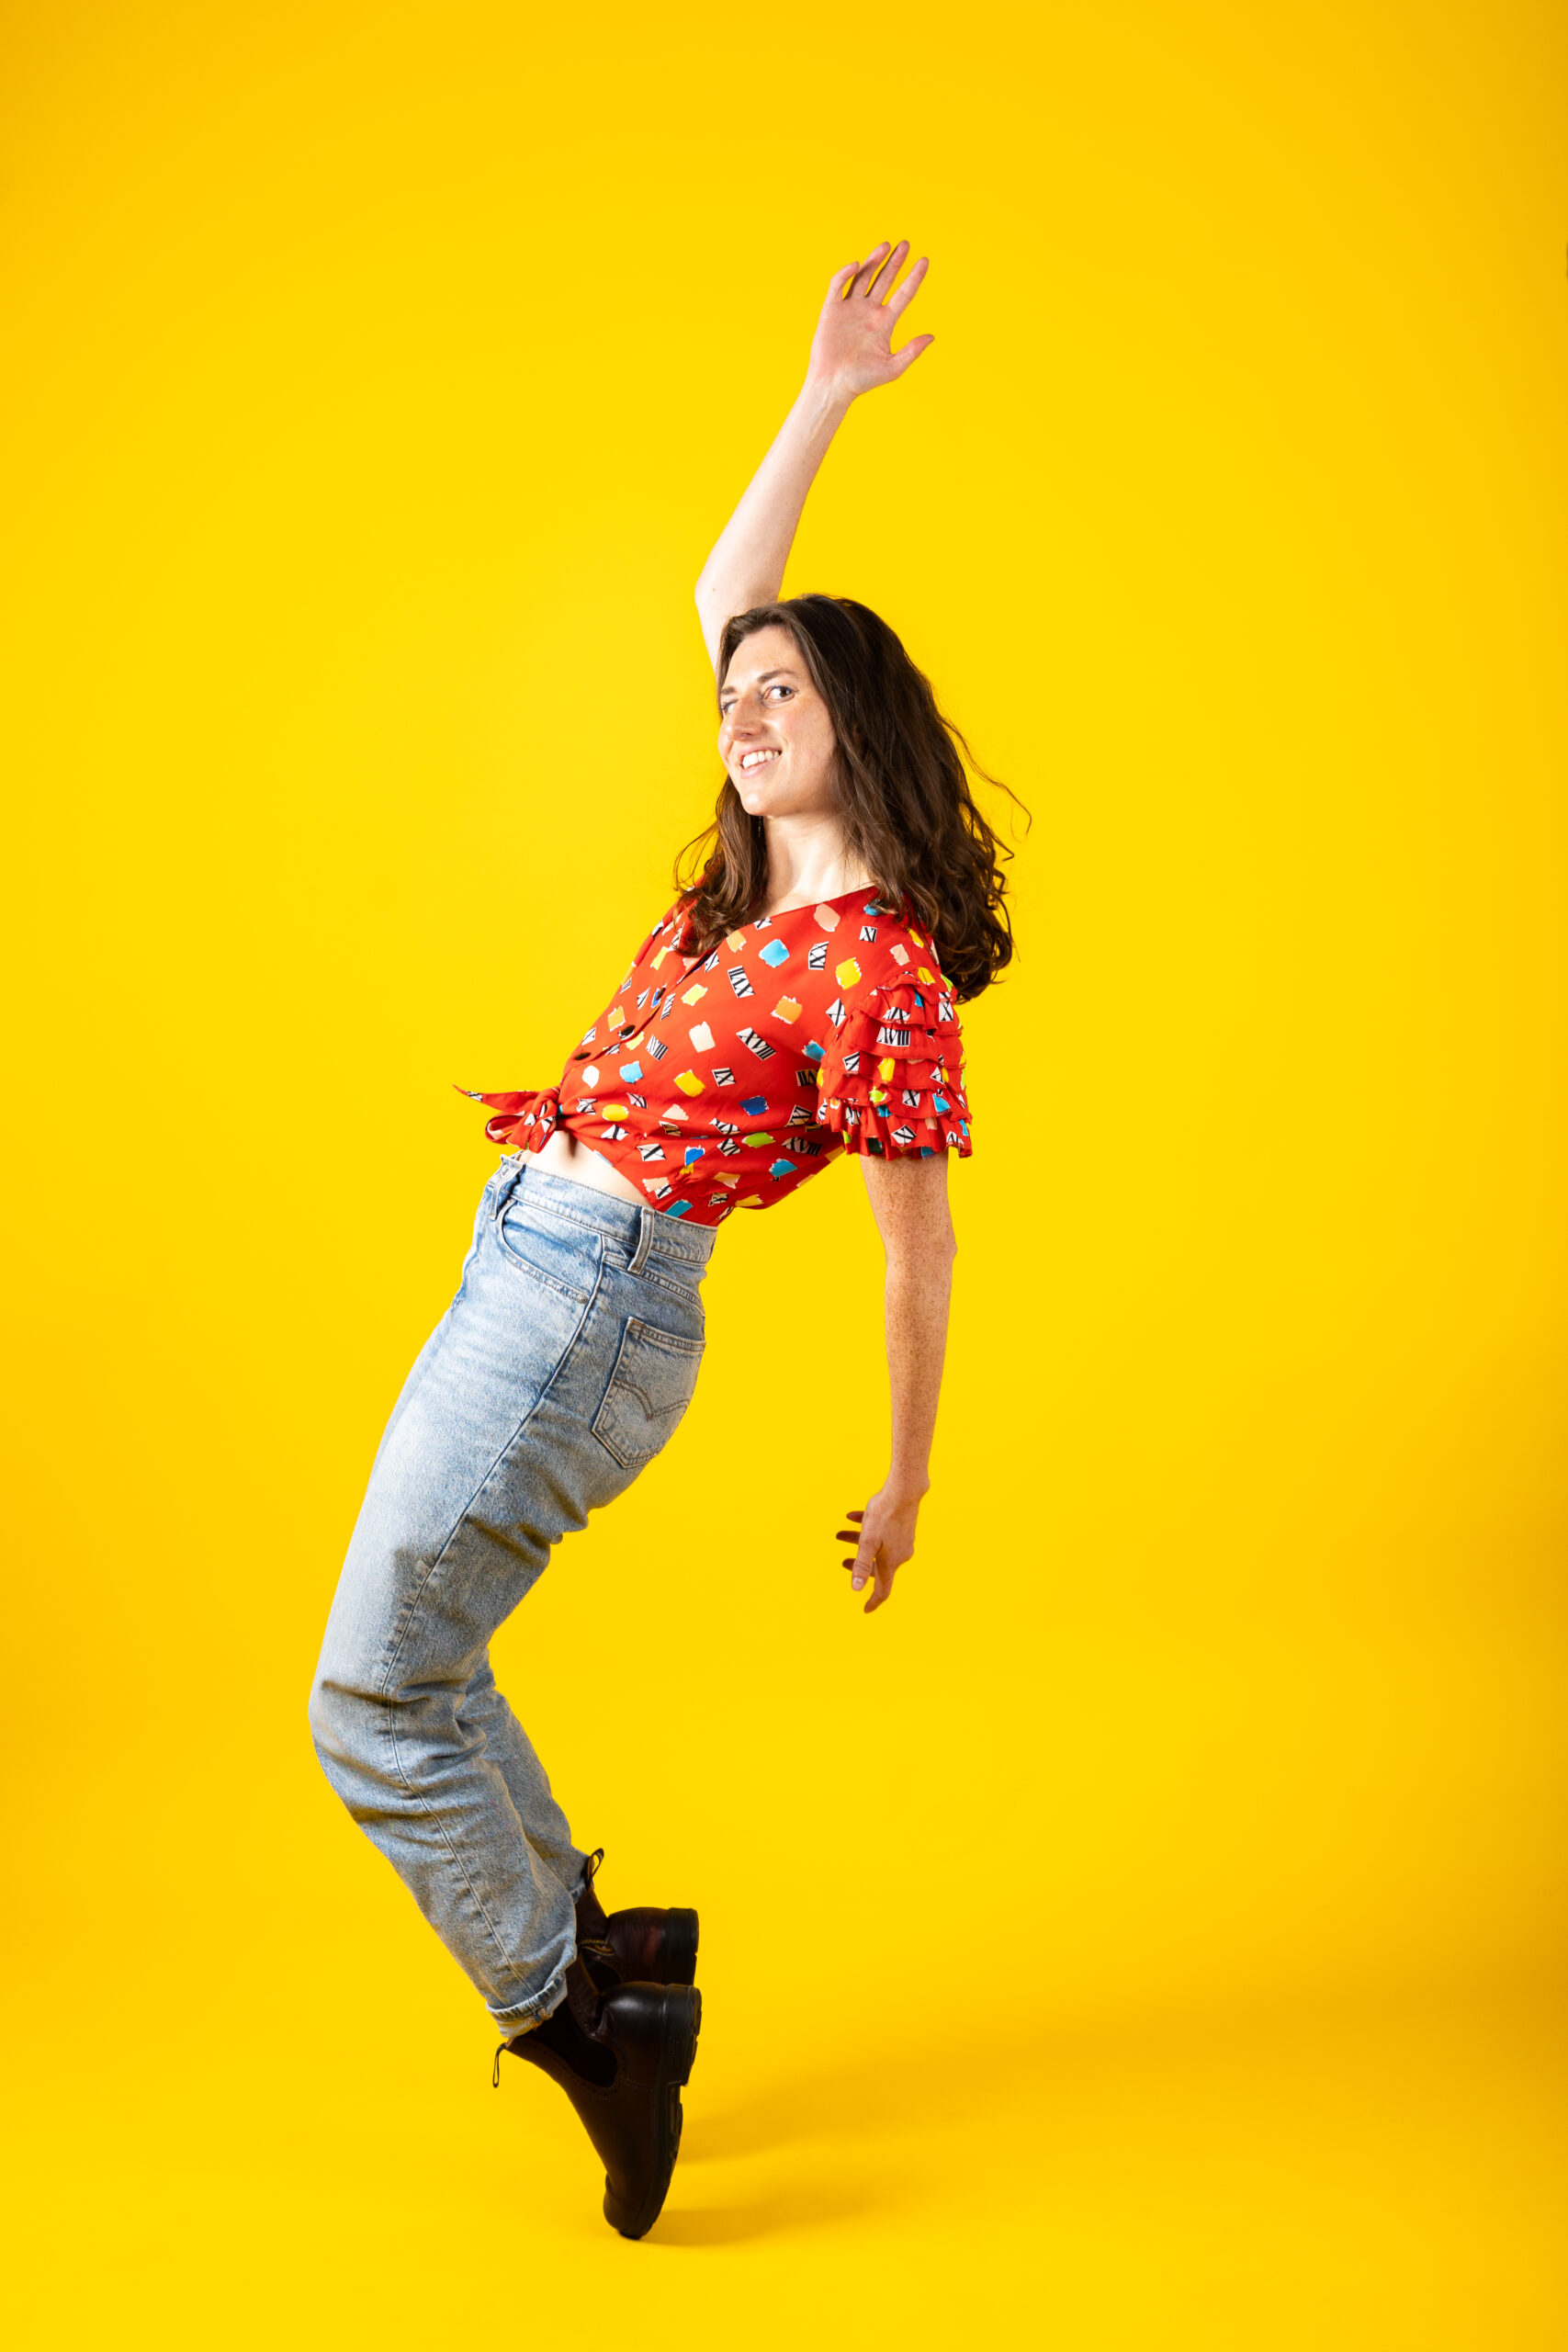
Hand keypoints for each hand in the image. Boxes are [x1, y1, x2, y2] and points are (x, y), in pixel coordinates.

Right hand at [805, 240, 934, 403]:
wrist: (833, 386)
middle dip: (895, 262)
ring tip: (886, 246)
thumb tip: (931, 337)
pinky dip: (845, 274)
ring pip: (864, 277)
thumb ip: (912, 351)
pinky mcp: (831, 309)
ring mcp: (850, 308)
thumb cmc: (862, 381)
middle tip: (906, 244)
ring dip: (874, 261)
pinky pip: (839, 285)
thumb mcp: (892, 368)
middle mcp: (869, 311)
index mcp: (885, 322)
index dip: (914, 277)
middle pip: (885, 279)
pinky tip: (856, 264)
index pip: (904, 294)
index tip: (924, 260)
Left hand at [835, 1482, 927, 1614]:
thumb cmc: (884, 1515)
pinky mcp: (904, 1528)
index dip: (873, 1601)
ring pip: (878, 1547)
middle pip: (878, 1567)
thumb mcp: (867, 1540)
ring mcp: (903, 1541)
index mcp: (891, 1562)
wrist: (904, 1490)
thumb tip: (855, 1589)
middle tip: (843, 1562)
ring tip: (841, 1534)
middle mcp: (900, 1555)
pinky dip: (868, 1529)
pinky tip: (853, 1517)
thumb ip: (861, 1564)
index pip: (883, 1590)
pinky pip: (883, 1533)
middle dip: (859, 1566)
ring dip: (858, 1543)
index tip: (865, 1610)